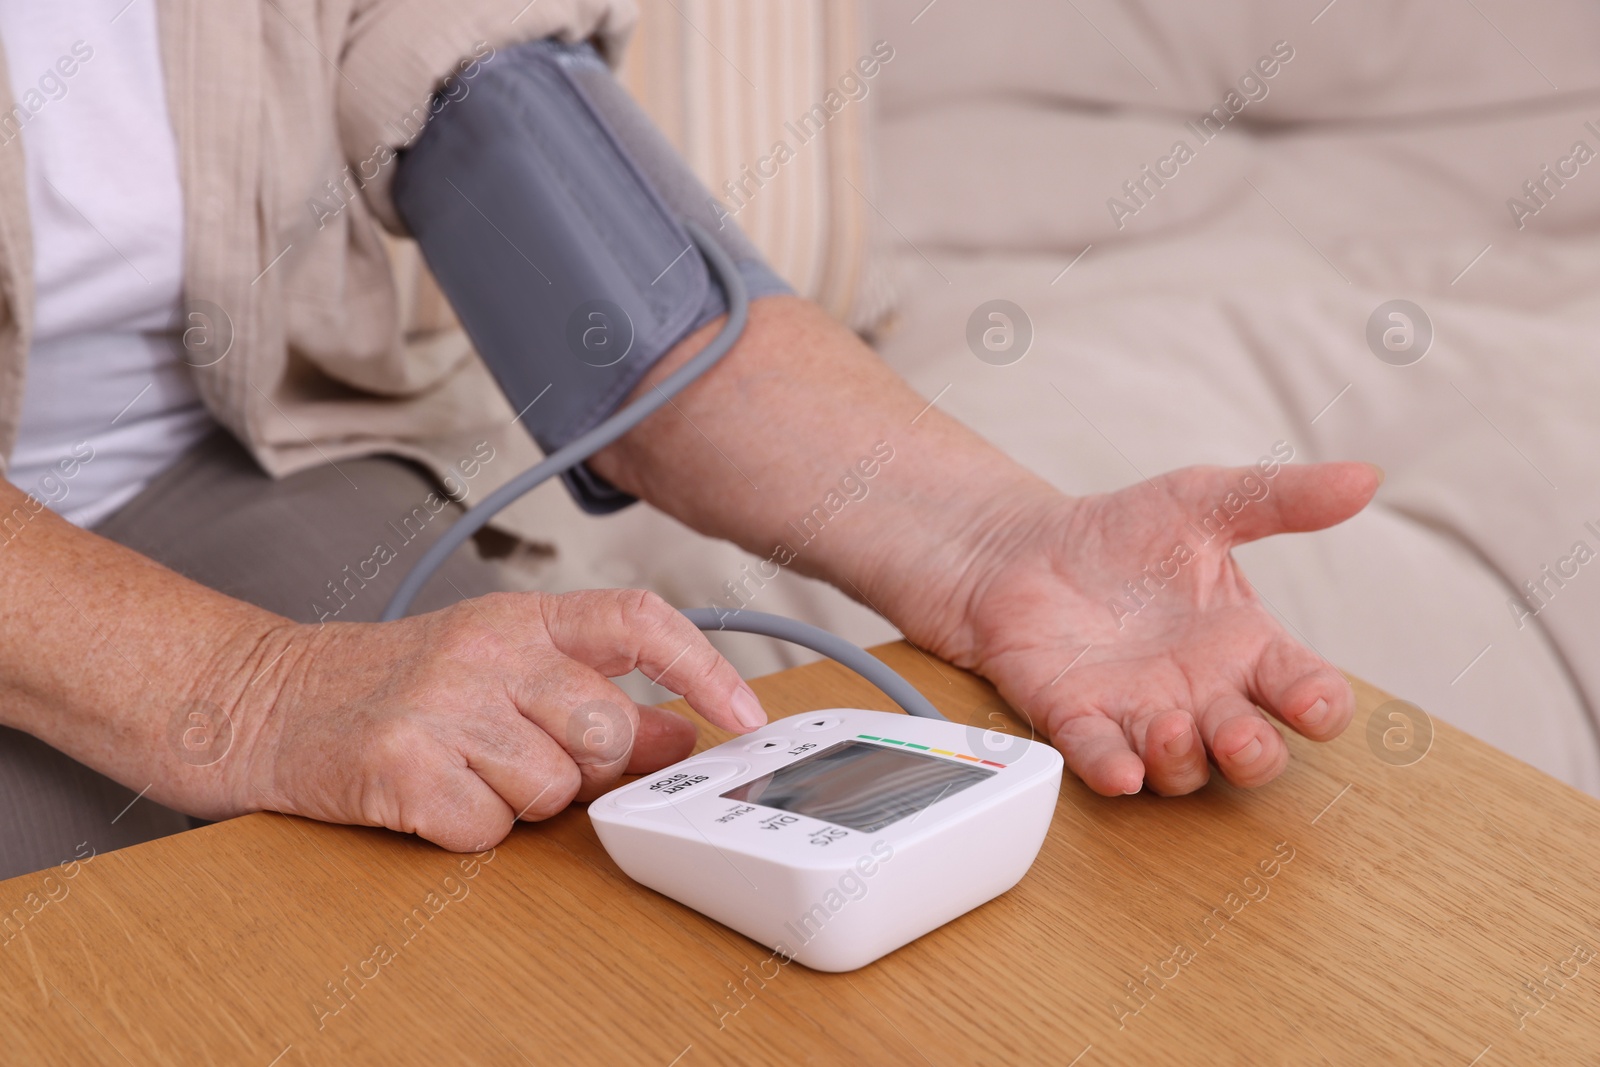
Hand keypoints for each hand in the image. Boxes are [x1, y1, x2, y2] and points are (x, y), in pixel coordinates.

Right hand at [230, 590, 766, 849]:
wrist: (262, 699)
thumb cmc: (394, 687)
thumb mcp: (499, 668)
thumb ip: (595, 692)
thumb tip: (685, 731)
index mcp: (521, 617)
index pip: (639, 620)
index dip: (704, 668)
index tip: (744, 715)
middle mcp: (486, 649)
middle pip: (606, 731)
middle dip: (586, 770)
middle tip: (525, 759)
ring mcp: (441, 703)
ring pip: (552, 790)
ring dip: (519, 803)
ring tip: (464, 770)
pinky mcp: (399, 762)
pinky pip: (488, 829)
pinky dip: (468, 831)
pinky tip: (431, 797)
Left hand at [901, 462, 1380, 795]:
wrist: (1029, 547)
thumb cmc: (1127, 534)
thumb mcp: (1205, 500)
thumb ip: (1281, 496)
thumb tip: (1364, 478)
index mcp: (1246, 647)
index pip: (1305, 691)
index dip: (1318, 706)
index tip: (1313, 702)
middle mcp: (1202, 694)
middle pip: (1252, 751)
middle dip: (1254, 755)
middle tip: (1241, 735)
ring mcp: (1141, 714)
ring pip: (1182, 768)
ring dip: (1182, 759)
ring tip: (1170, 724)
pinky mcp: (1078, 720)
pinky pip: (1102, 759)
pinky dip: (1112, 770)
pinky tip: (1121, 772)